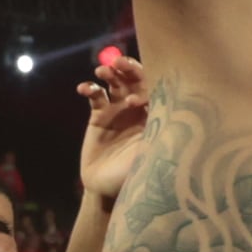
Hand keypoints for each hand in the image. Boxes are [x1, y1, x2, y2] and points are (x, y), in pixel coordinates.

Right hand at [73, 51, 147, 206]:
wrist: (106, 189)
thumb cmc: (133, 176)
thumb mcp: (148, 156)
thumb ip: (155, 134)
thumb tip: (168, 111)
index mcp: (156, 114)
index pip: (155, 88)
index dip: (146, 85)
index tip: (134, 99)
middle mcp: (139, 108)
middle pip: (135, 79)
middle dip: (128, 67)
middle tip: (118, 62)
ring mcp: (119, 110)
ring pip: (116, 83)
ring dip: (109, 73)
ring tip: (102, 72)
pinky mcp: (99, 115)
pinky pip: (96, 95)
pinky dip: (90, 88)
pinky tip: (84, 88)